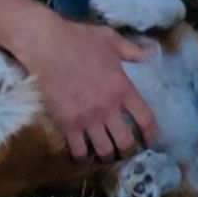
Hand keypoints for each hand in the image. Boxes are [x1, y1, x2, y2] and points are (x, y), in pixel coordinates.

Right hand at [20, 19, 157, 161]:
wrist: (46, 45)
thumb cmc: (78, 39)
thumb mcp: (110, 39)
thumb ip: (131, 50)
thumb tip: (150, 55)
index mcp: (123, 88)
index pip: (146, 119)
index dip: (151, 134)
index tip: (149, 140)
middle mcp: (108, 108)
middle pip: (126, 142)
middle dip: (127, 151)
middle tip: (124, 150)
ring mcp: (87, 118)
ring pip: (104, 151)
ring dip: (107, 156)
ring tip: (105, 154)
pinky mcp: (67, 124)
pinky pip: (79, 151)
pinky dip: (83, 157)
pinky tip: (83, 155)